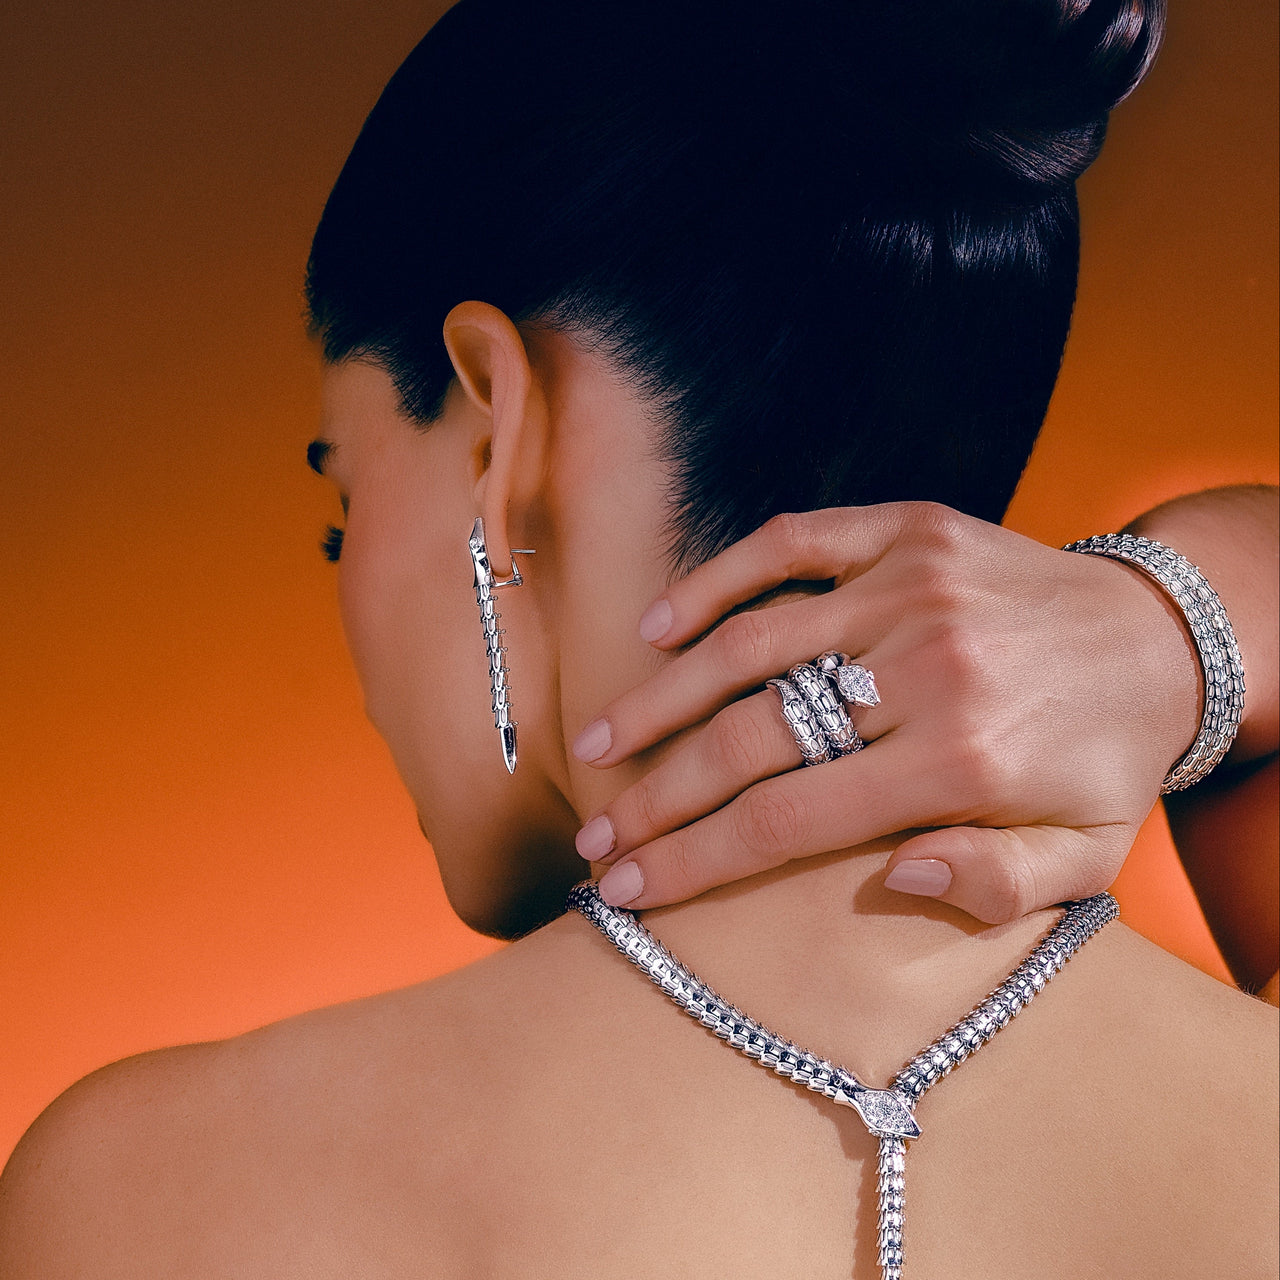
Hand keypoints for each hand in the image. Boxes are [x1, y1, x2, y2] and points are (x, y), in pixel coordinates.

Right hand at [571, 502, 1201, 920]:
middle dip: (660, 796)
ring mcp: (909, 587)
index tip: (628, 887)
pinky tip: (660, 626)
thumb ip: (998, 884)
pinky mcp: (907, 531)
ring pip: (750, 644)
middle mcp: (924, 668)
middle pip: (752, 739)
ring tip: (598, 743)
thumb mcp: (1085, 856)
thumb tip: (896, 875)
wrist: (1162, 637)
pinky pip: (790, 546)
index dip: (694, 859)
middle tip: (598, 835)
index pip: (789, 820)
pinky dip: (717, 581)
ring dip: (661, 699)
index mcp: (959, 758)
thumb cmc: (1106, 759)